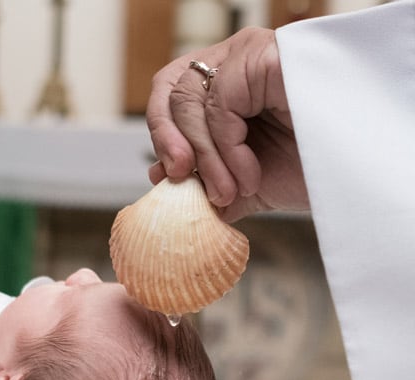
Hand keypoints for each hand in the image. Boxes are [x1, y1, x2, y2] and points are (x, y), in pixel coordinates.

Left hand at [147, 27, 308, 221]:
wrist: (353, 176)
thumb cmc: (306, 170)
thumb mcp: (243, 181)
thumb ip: (203, 180)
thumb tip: (159, 179)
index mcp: (224, 84)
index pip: (170, 92)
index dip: (160, 133)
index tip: (165, 176)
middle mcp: (234, 61)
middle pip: (172, 90)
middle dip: (170, 142)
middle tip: (183, 181)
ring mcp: (250, 54)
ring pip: (190, 100)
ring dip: (205, 158)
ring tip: (230, 191)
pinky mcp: (265, 57)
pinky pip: (219, 105)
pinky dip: (226, 150)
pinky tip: (249, 175)